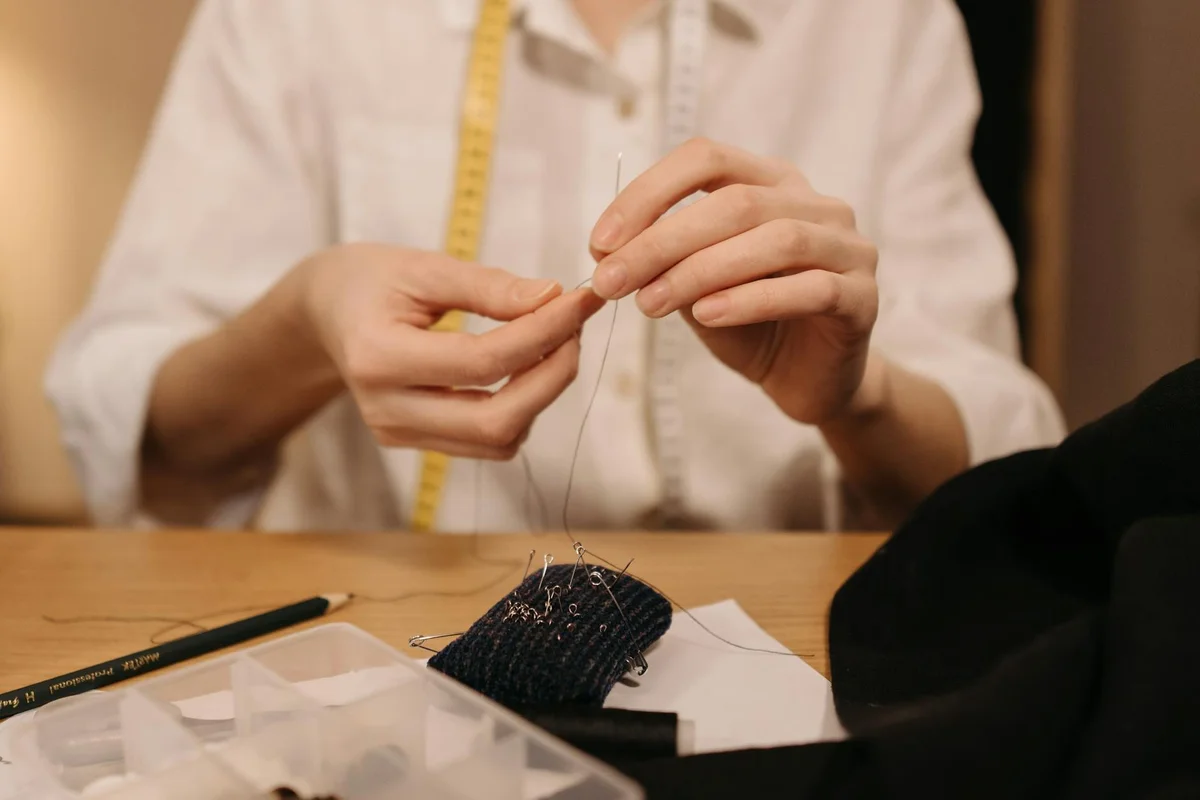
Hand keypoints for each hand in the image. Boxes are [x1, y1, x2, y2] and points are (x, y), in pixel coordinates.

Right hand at [300, 243, 605, 457]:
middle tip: (574, 327)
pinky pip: (487, 442)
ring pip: (498, 440)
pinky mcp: (415, 442)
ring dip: (541, 394)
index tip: (581, 300)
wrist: (325, 313)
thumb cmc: (372, 280)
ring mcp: (399, 434)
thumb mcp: (424, 267)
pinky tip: (525, 366)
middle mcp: (386, 410)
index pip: (482, 361)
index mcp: (378, 358)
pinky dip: (521, 408)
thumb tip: (554, 299)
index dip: (543, 333)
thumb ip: (489, 286)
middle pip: (495, 421)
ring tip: (553, 340)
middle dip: (552, 377)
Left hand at [589, 138, 879, 423]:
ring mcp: (848, 248)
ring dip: (701, 270)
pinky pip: (808, 289)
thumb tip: (607, 250)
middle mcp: (817, 204)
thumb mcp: (696, 288)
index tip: (600, 241)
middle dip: (662, 241)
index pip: (707, 159)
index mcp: (772, 183)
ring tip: (650, 304)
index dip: (649, 194)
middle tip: (612, 281)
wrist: (807, 382)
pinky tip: (706, 316)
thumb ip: (665, 262)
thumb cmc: (749, 326)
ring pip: (775, 240)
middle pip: (736, 202)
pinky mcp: (863, 298)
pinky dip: (751, 300)